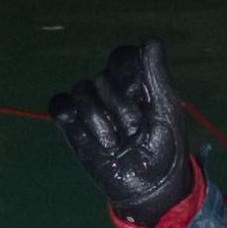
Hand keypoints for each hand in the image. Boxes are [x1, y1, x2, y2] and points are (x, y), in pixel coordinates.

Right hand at [49, 39, 195, 223]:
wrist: (149, 187)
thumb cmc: (165, 148)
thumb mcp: (167, 111)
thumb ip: (156, 76)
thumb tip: (150, 41)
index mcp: (137, 80)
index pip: (122, 57)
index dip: (128, 74)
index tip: (141, 96)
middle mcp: (112, 89)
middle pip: (103, 78)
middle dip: (120, 108)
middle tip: (134, 132)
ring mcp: (91, 106)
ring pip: (81, 91)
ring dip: (98, 120)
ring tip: (114, 144)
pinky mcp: (73, 125)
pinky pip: (59, 105)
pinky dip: (64, 111)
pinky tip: (73, 123)